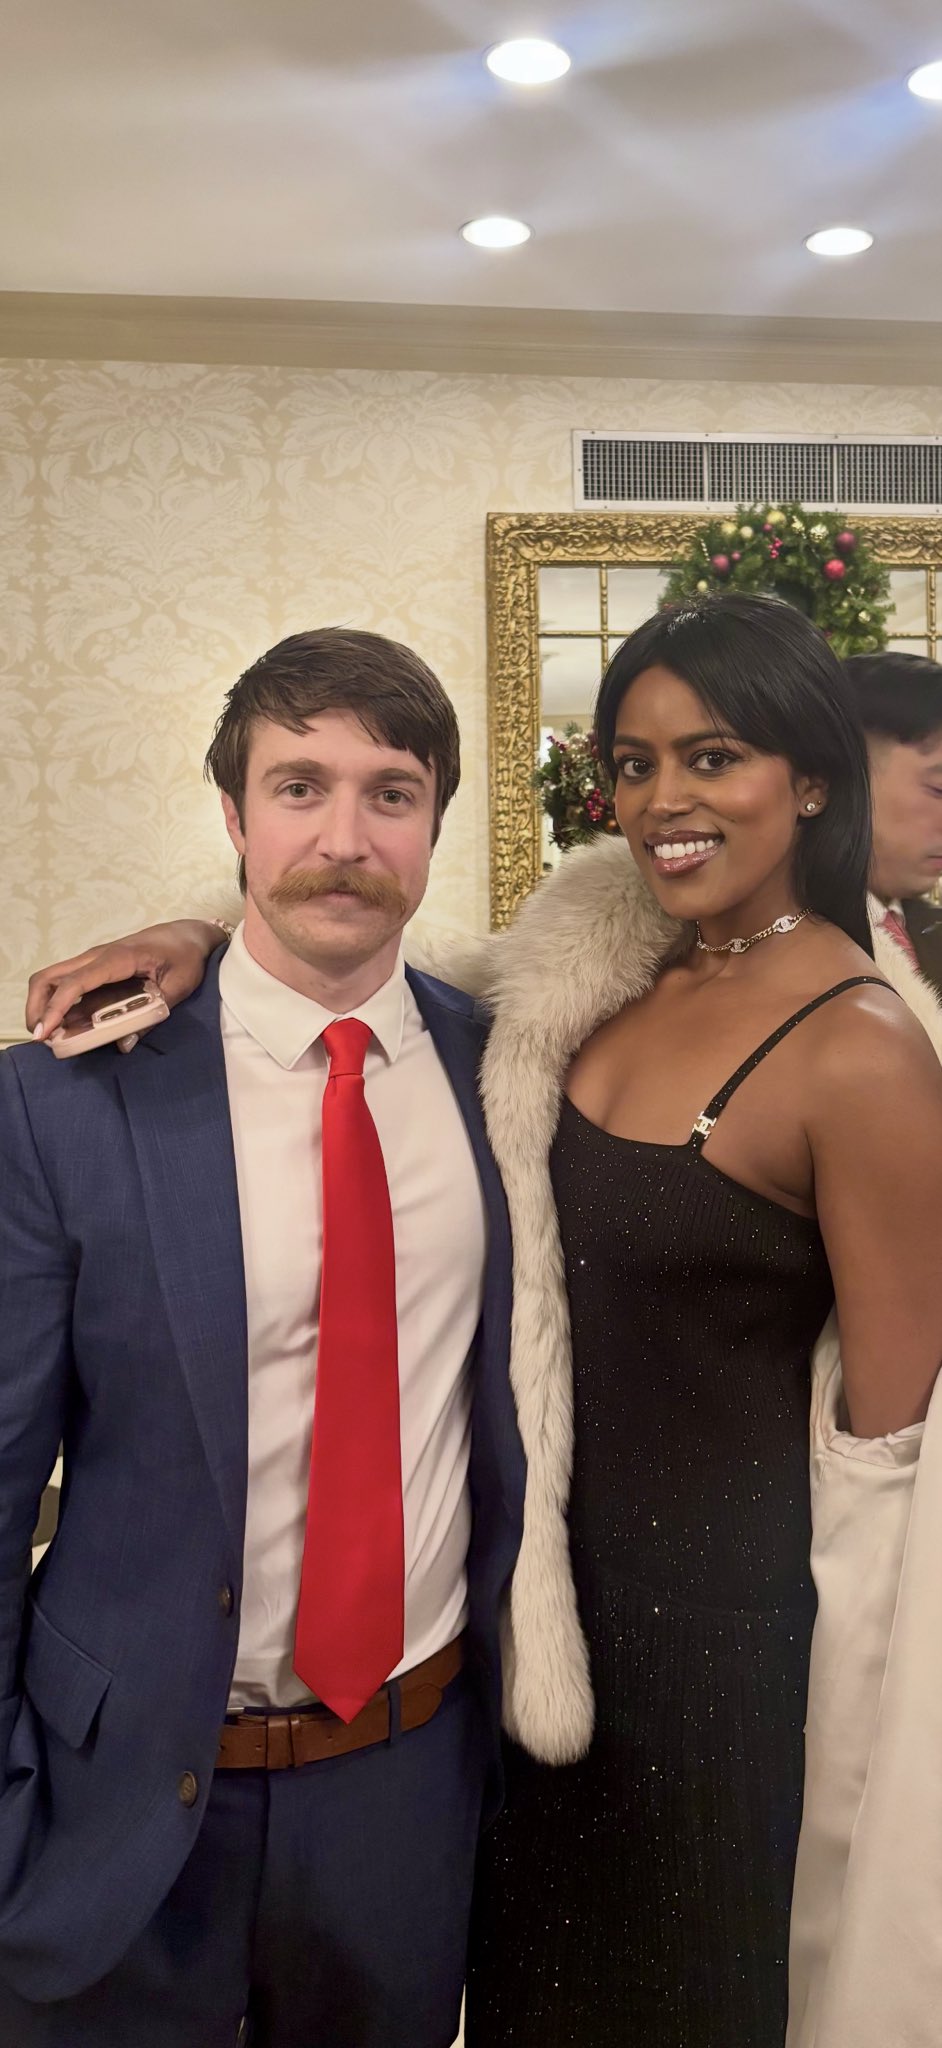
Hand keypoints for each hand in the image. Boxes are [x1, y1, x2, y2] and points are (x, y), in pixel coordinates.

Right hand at [26, 921, 226, 1045]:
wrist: (188, 934)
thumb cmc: (185, 956)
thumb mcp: (178, 987)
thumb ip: (152, 1016)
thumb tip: (123, 1044)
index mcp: (117, 959)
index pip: (74, 983)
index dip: (55, 1008)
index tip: (44, 1033)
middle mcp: (97, 956)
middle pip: (48, 977)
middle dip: (36, 1007)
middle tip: (41, 1037)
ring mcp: (94, 960)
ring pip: (52, 978)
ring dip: (43, 1006)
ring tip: (49, 1036)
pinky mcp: (96, 968)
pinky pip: (67, 983)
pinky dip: (57, 1003)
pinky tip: (64, 1026)